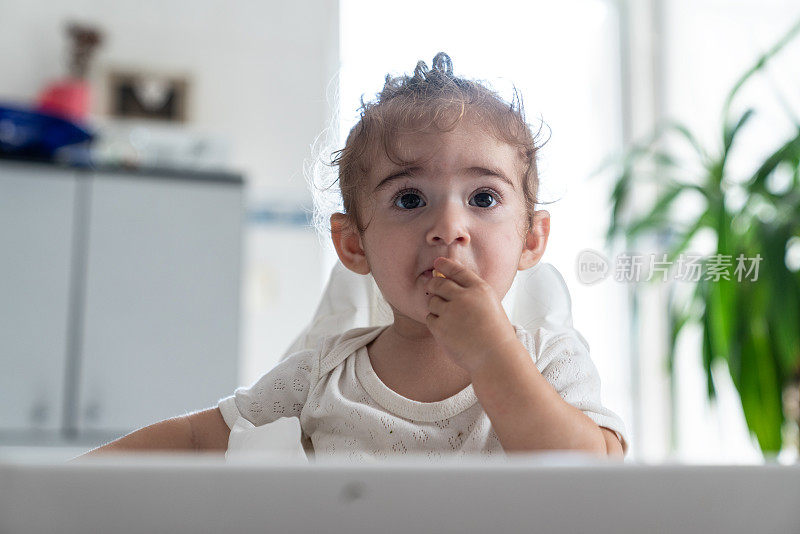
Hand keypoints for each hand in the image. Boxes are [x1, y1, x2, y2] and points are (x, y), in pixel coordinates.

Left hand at [424, 257, 520, 373]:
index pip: (457, 270)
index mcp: (480, 289)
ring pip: (432, 301)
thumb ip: (471, 292)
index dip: (445, 265)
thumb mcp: (489, 305)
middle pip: (439, 283)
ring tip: (448, 317)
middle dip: (432, 284)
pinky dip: (435, 322)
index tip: (437, 263)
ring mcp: (451, 312)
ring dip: (436, 306)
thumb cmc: (495, 332)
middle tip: (431, 286)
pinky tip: (447, 330)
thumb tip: (446, 280)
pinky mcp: (441, 328)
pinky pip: (430, 318)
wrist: (495, 357)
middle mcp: (464, 297)